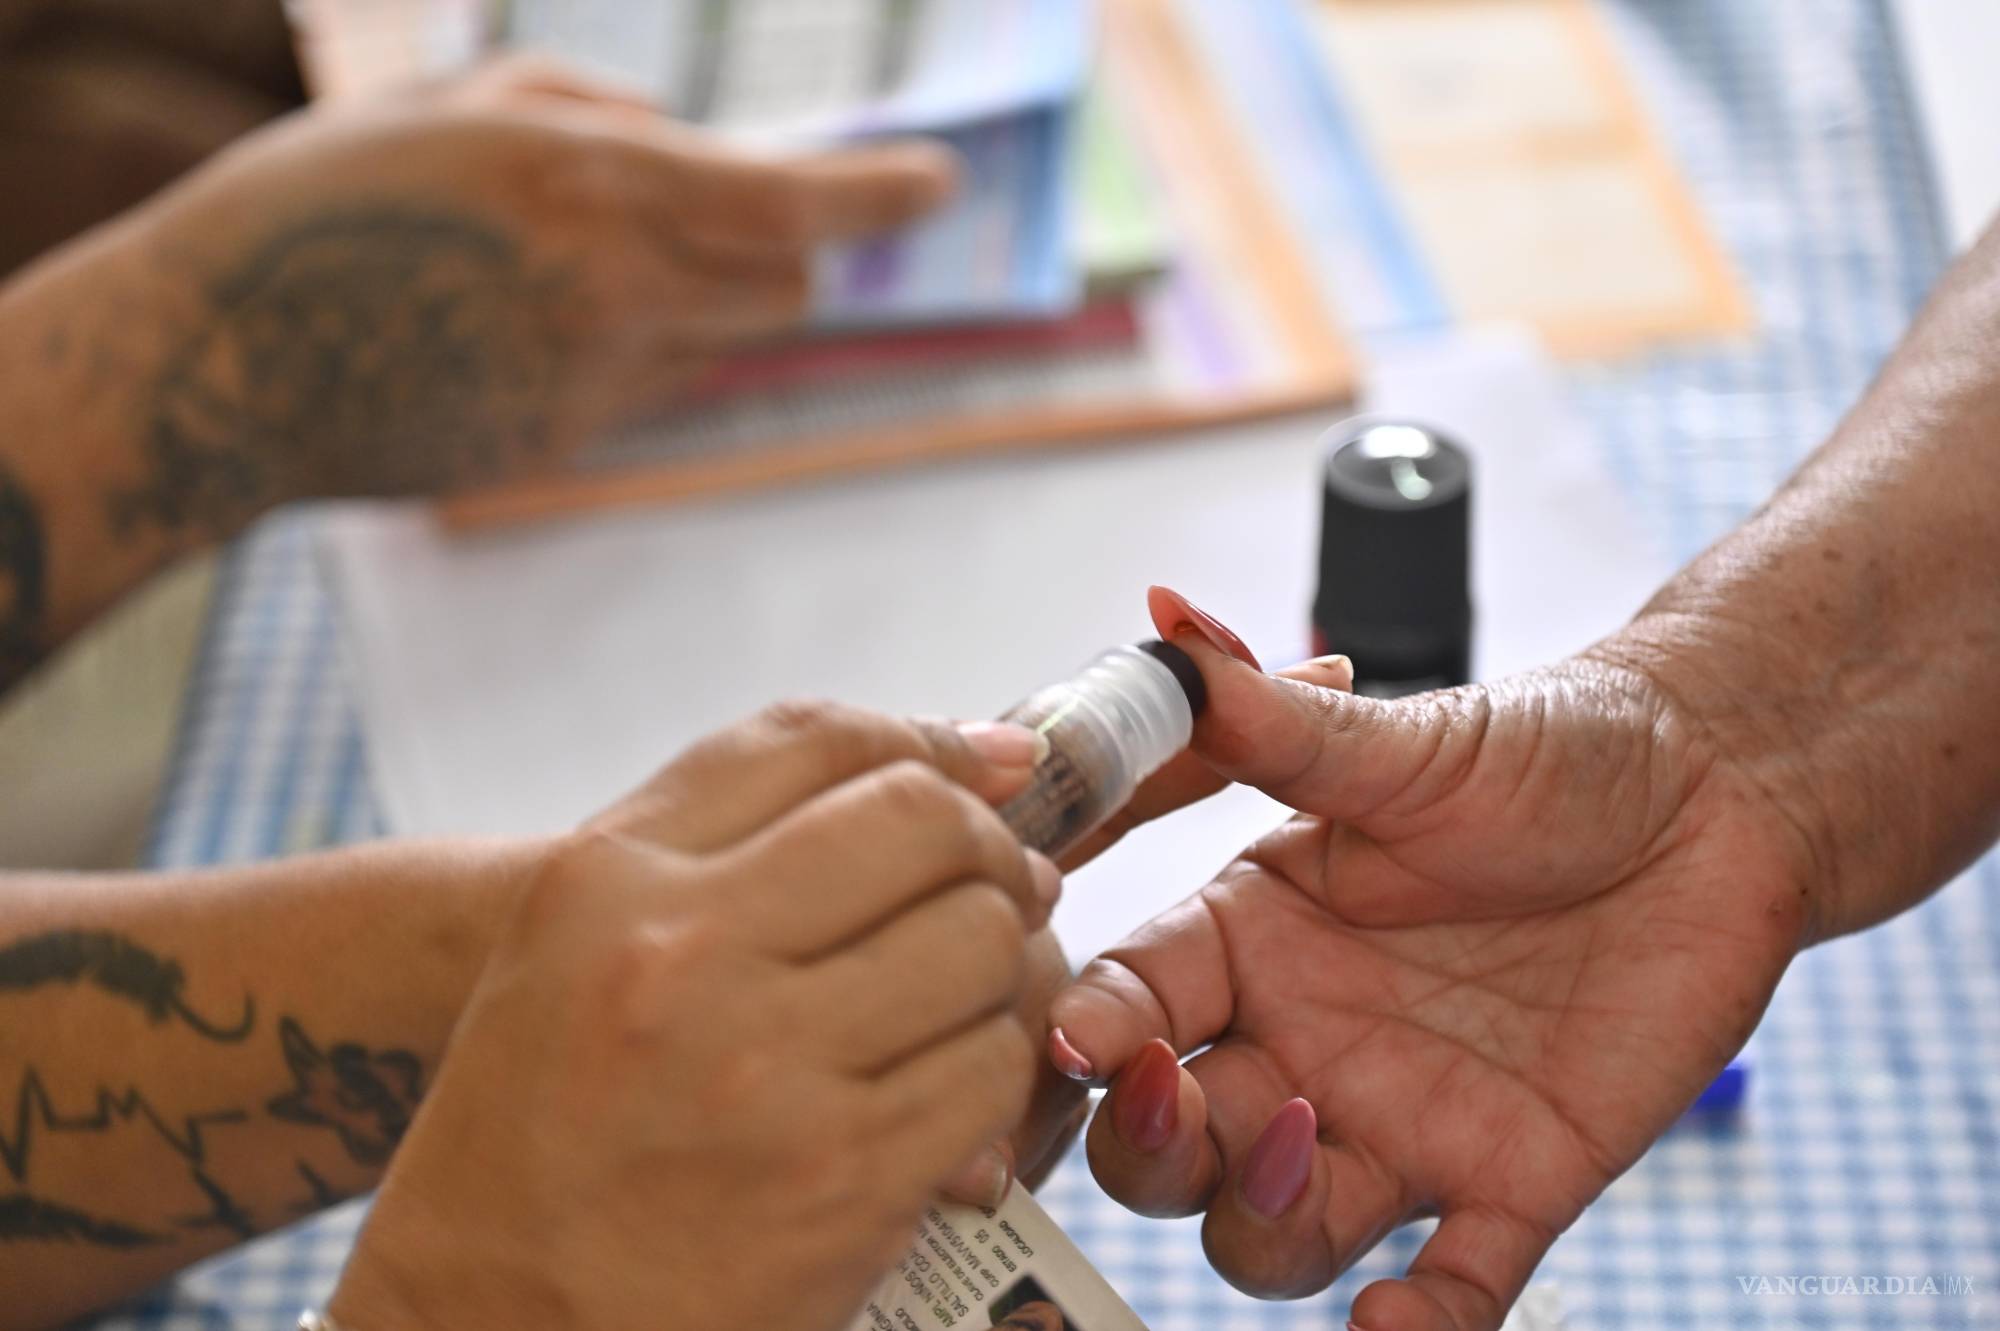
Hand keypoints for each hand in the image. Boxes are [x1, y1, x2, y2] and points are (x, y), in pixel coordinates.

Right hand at [114, 57, 953, 527]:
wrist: (216, 357)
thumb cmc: (324, 204)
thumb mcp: (459, 106)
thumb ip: (600, 115)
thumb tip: (704, 149)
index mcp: (590, 183)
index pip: (790, 198)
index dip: (880, 192)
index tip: (939, 184)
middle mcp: (613, 291)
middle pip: (787, 285)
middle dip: (787, 248)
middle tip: (739, 220)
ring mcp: (593, 384)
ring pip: (720, 342)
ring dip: (699, 301)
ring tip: (567, 271)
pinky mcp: (564, 447)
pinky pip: (646, 391)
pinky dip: (624, 354)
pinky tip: (514, 332)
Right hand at [328, 702, 1051, 1330]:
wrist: (493, 1323)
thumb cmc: (541, 1123)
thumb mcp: (582, 935)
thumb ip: (748, 820)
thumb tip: (984, 750)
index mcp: (609, 881)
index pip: (820, 740)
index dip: (929, 743)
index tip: (976, 772)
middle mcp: (682, 958)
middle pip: (927, 826)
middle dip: (986, 850)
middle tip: (986, 891)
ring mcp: (766, 1074)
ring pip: (983, 943)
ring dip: (1002, 960)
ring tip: (965, 990)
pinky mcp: (842, 1183)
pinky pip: (992, 1070)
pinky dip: (995, 1064)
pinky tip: (950, 1080)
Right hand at [1047, 590, 1814, 1329]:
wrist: (1719, 794)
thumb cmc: (1553, 750)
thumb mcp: (1407, 744)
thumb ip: (1274, 722)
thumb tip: (1164, 623)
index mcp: (1253, 937)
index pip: (1128, 1004)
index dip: (1088, 1030)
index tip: (1084, 1035)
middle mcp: (1302, 1041)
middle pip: (1168, 1143)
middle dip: (1146, 1142)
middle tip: (1178, 1094)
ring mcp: (1398, 1121)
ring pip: (1271, 1232)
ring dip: (1258, 1217)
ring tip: (1306, 1147)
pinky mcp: (1510, 1182)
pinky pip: (1449, 1289)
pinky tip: (1400, 1323)